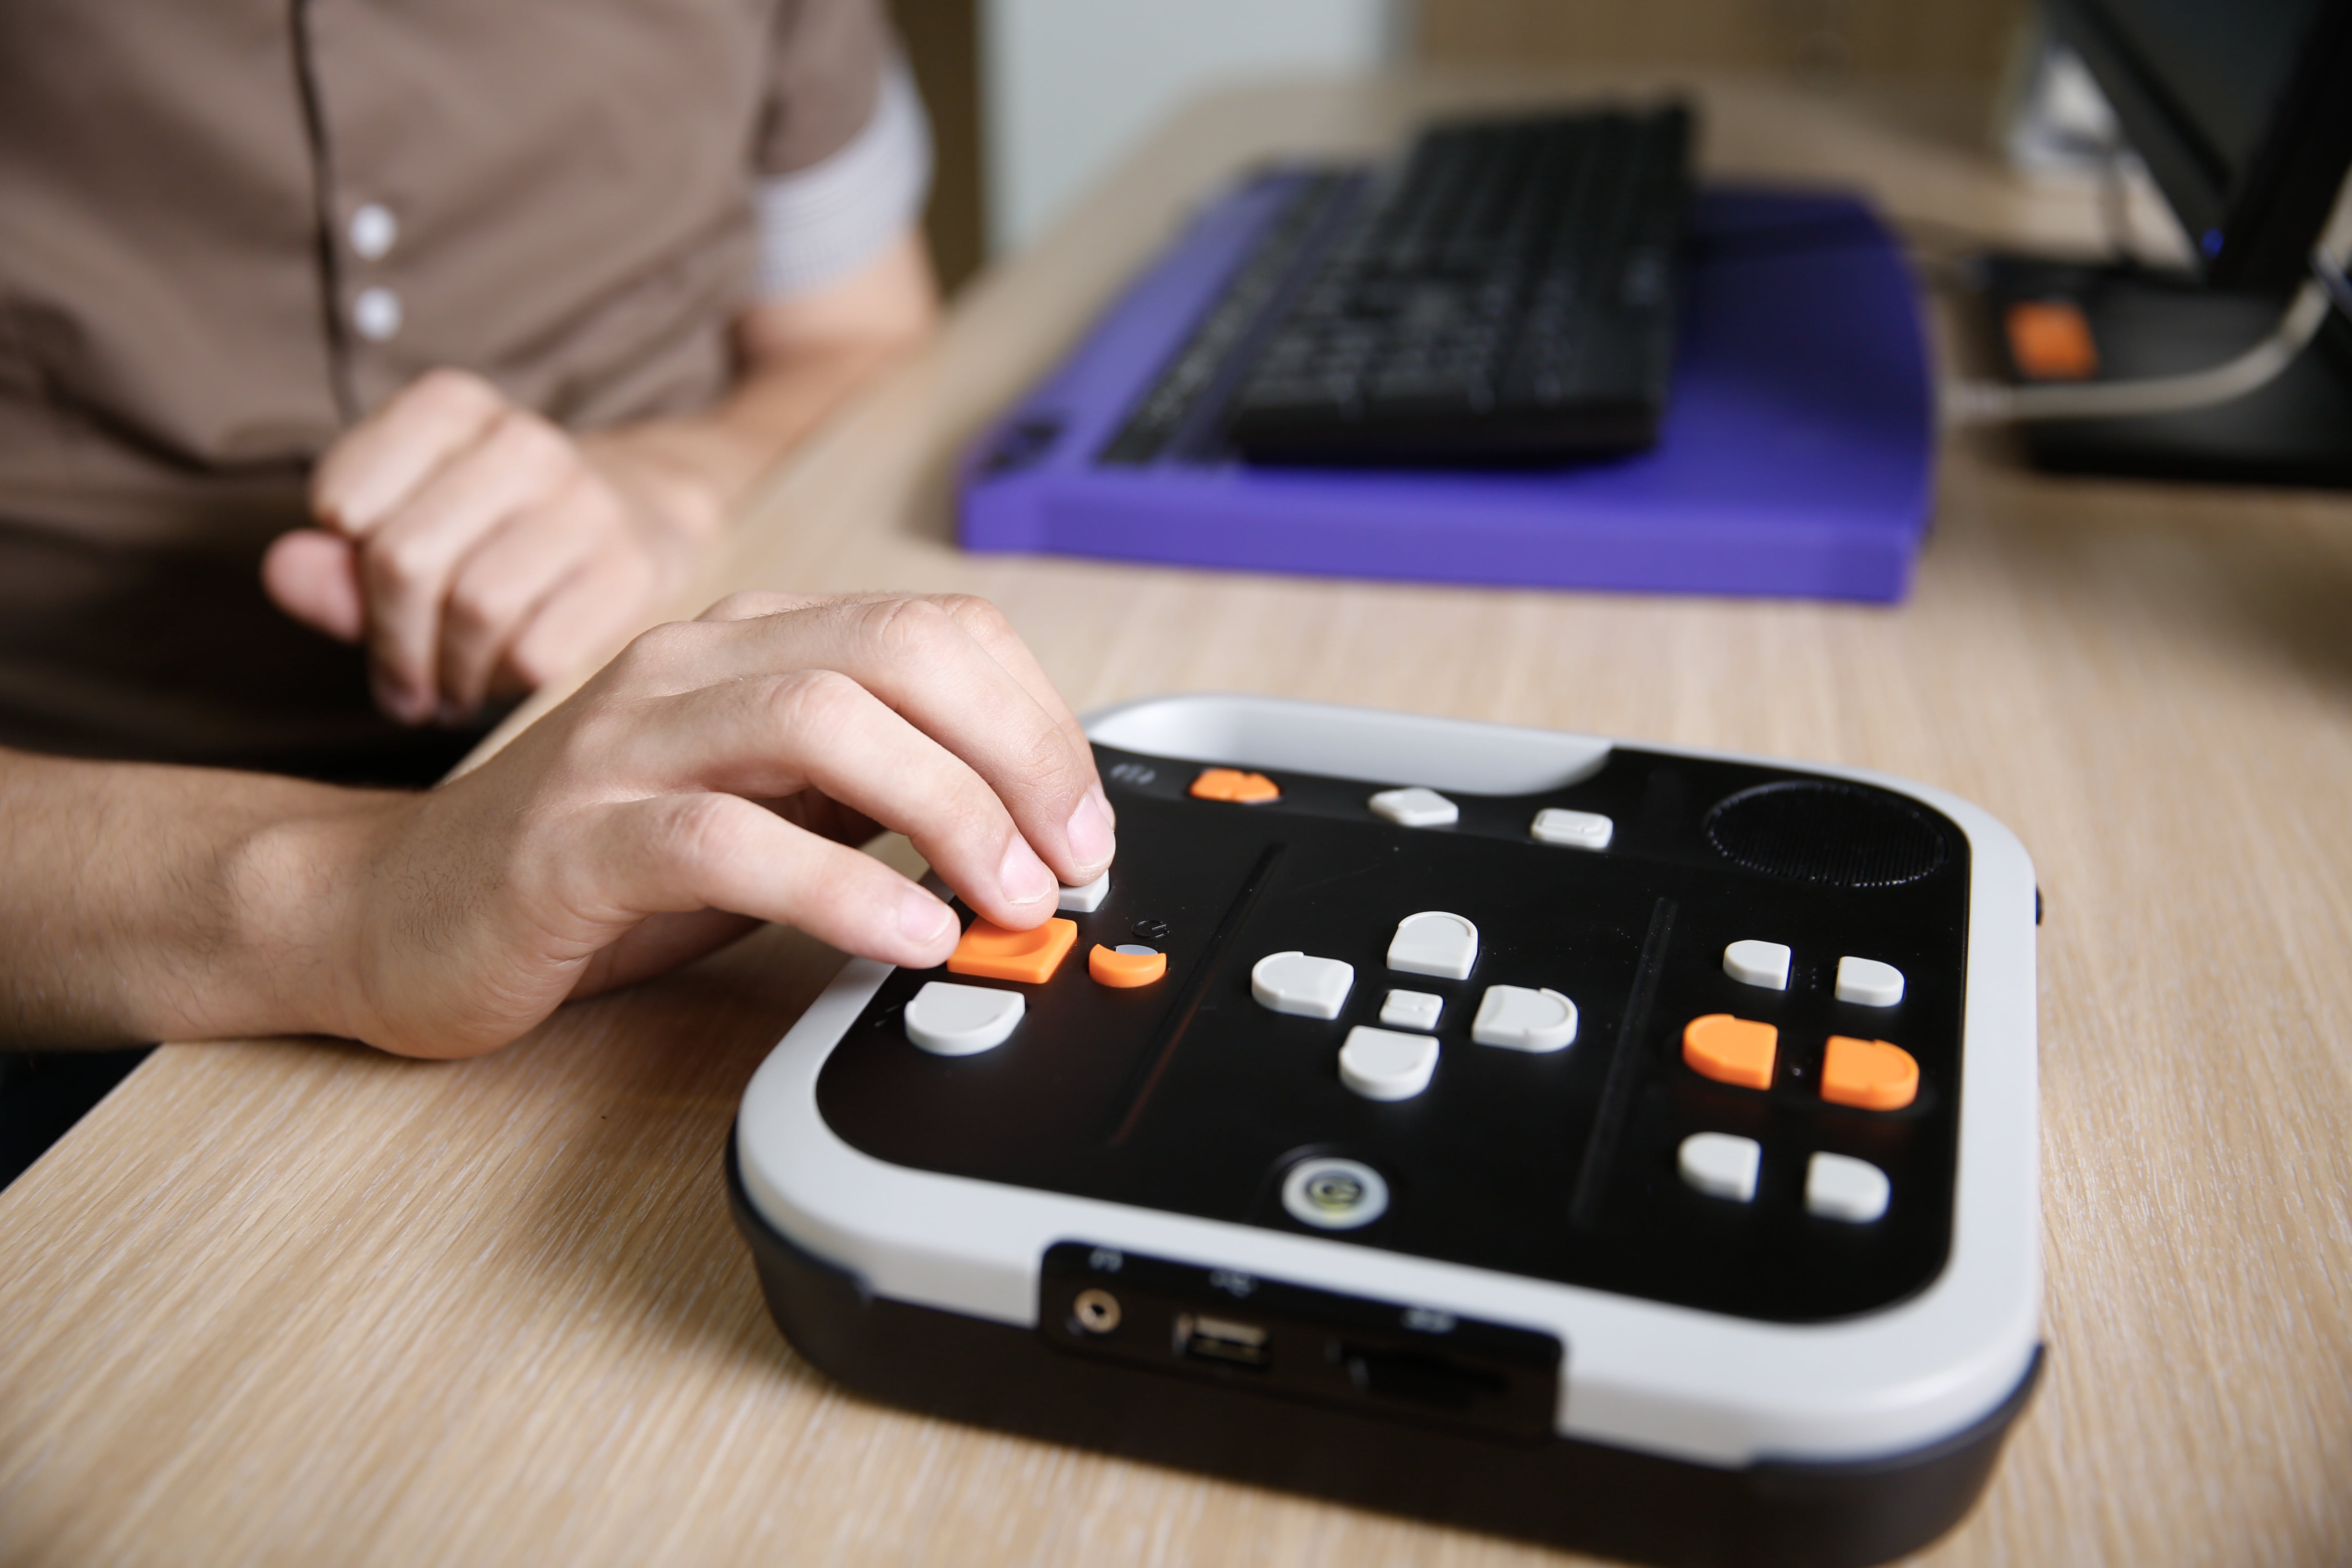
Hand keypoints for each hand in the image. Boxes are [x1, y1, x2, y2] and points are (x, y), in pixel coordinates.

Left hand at [264, 368, 720, 725]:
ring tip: (446, 692)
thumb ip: (335, 561)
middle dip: (390, 643)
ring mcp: (586, 502)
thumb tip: (280, 574)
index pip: (345, 501)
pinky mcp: (632, 568)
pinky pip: (539, 651)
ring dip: (448, 675)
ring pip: (476, 609)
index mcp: (451, 406)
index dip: (343, 566)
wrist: (643, 513)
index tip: (365, 590)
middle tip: (398, 686)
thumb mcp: (405, 528)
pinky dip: (506, 684)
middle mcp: (523, 440)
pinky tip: (500, 683)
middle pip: (406, 561)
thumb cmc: (495, 531)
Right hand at [302, 592, 1115, 1057]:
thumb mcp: (768, 813)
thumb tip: (1024, 825)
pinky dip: (833, 886)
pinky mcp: (570, 840)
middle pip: (897, 654)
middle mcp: (690, 669)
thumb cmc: (597, 868)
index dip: (1034, 716)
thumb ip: (873, 797)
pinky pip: (721, 838)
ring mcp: (624, 745)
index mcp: (749, 646)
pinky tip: (902, 935)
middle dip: (1015, 754)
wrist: (395, 912)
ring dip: (946, 811)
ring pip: (820, 721)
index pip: (933, 630)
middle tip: (1070, 858)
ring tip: (1006, 898)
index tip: (1084, 816)